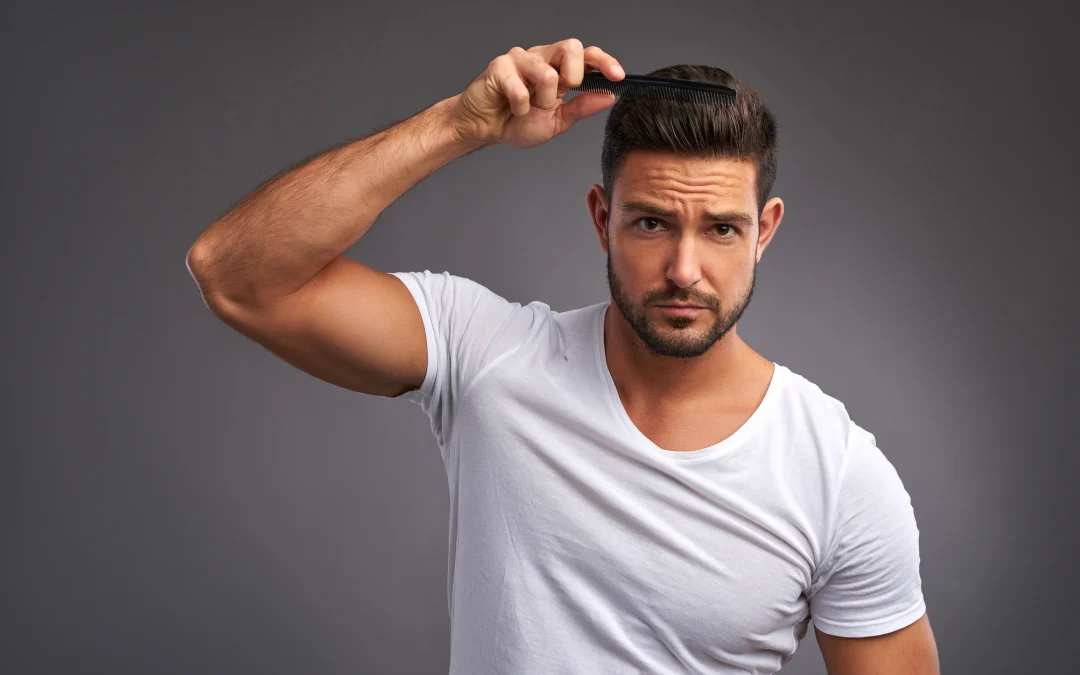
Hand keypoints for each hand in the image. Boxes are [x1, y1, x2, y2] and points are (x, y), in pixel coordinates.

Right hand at [448, 39, 624, 148]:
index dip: (605, 62)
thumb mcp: (557, 122)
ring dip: (541, 101)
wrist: (484, 130)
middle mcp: (542, 58)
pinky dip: (520, 108)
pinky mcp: (499, 66)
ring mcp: (520, 59)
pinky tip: (512, 109)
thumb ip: (581, 108)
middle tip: (558, 97)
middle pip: (571, 47)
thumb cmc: (516, 122)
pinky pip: (520, 89)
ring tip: (528, 109)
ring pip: (547, 73)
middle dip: (572, 77)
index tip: (618, 76)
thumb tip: (607, 97)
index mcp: (558, 68)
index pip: (587, 55)